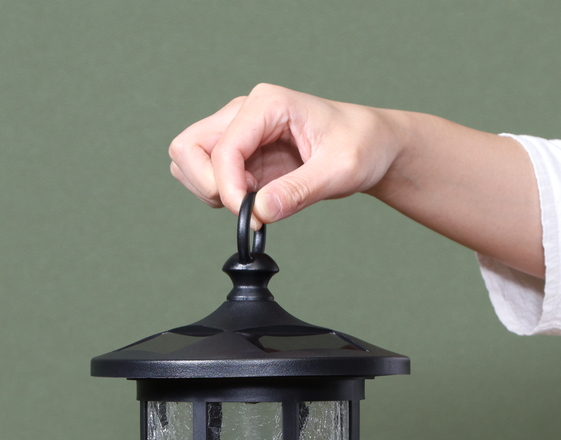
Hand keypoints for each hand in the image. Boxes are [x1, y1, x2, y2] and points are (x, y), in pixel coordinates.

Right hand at [169, 83, 405, 228]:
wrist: (372, 146)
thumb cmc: (361, 146)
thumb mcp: (339, 171)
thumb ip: (298, 192)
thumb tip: (260, 212)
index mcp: (267, 104)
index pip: (222, 148)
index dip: (229, 188)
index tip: (250, 215)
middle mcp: (244, 112)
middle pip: (188, 148)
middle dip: (207, 186)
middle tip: (243, 206)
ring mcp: (239, 132)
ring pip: (188, 161)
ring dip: (209, 190)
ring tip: (250, 201)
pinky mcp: (241, 154)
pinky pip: (206, 176)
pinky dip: (220, 195)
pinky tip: (253, 199)